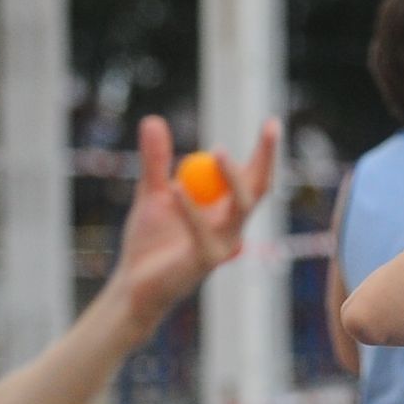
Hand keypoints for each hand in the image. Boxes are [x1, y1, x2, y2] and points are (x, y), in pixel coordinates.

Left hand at [105, 115, 279, 339]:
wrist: (133, 284)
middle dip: (267, 157)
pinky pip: (205, 231)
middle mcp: (233, 226)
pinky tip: (176, 189)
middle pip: (259, 188)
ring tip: (218, 150)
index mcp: (225, 210)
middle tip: (269, 126)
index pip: (252, 177)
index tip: (270, 121)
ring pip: (242, 206)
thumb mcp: (152, 192)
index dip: (264, 151)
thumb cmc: (149, 242)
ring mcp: (224, 245)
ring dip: (232, 177)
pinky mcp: (207, 261)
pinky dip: (191, 209)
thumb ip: (156, 160)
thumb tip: (153, 119)